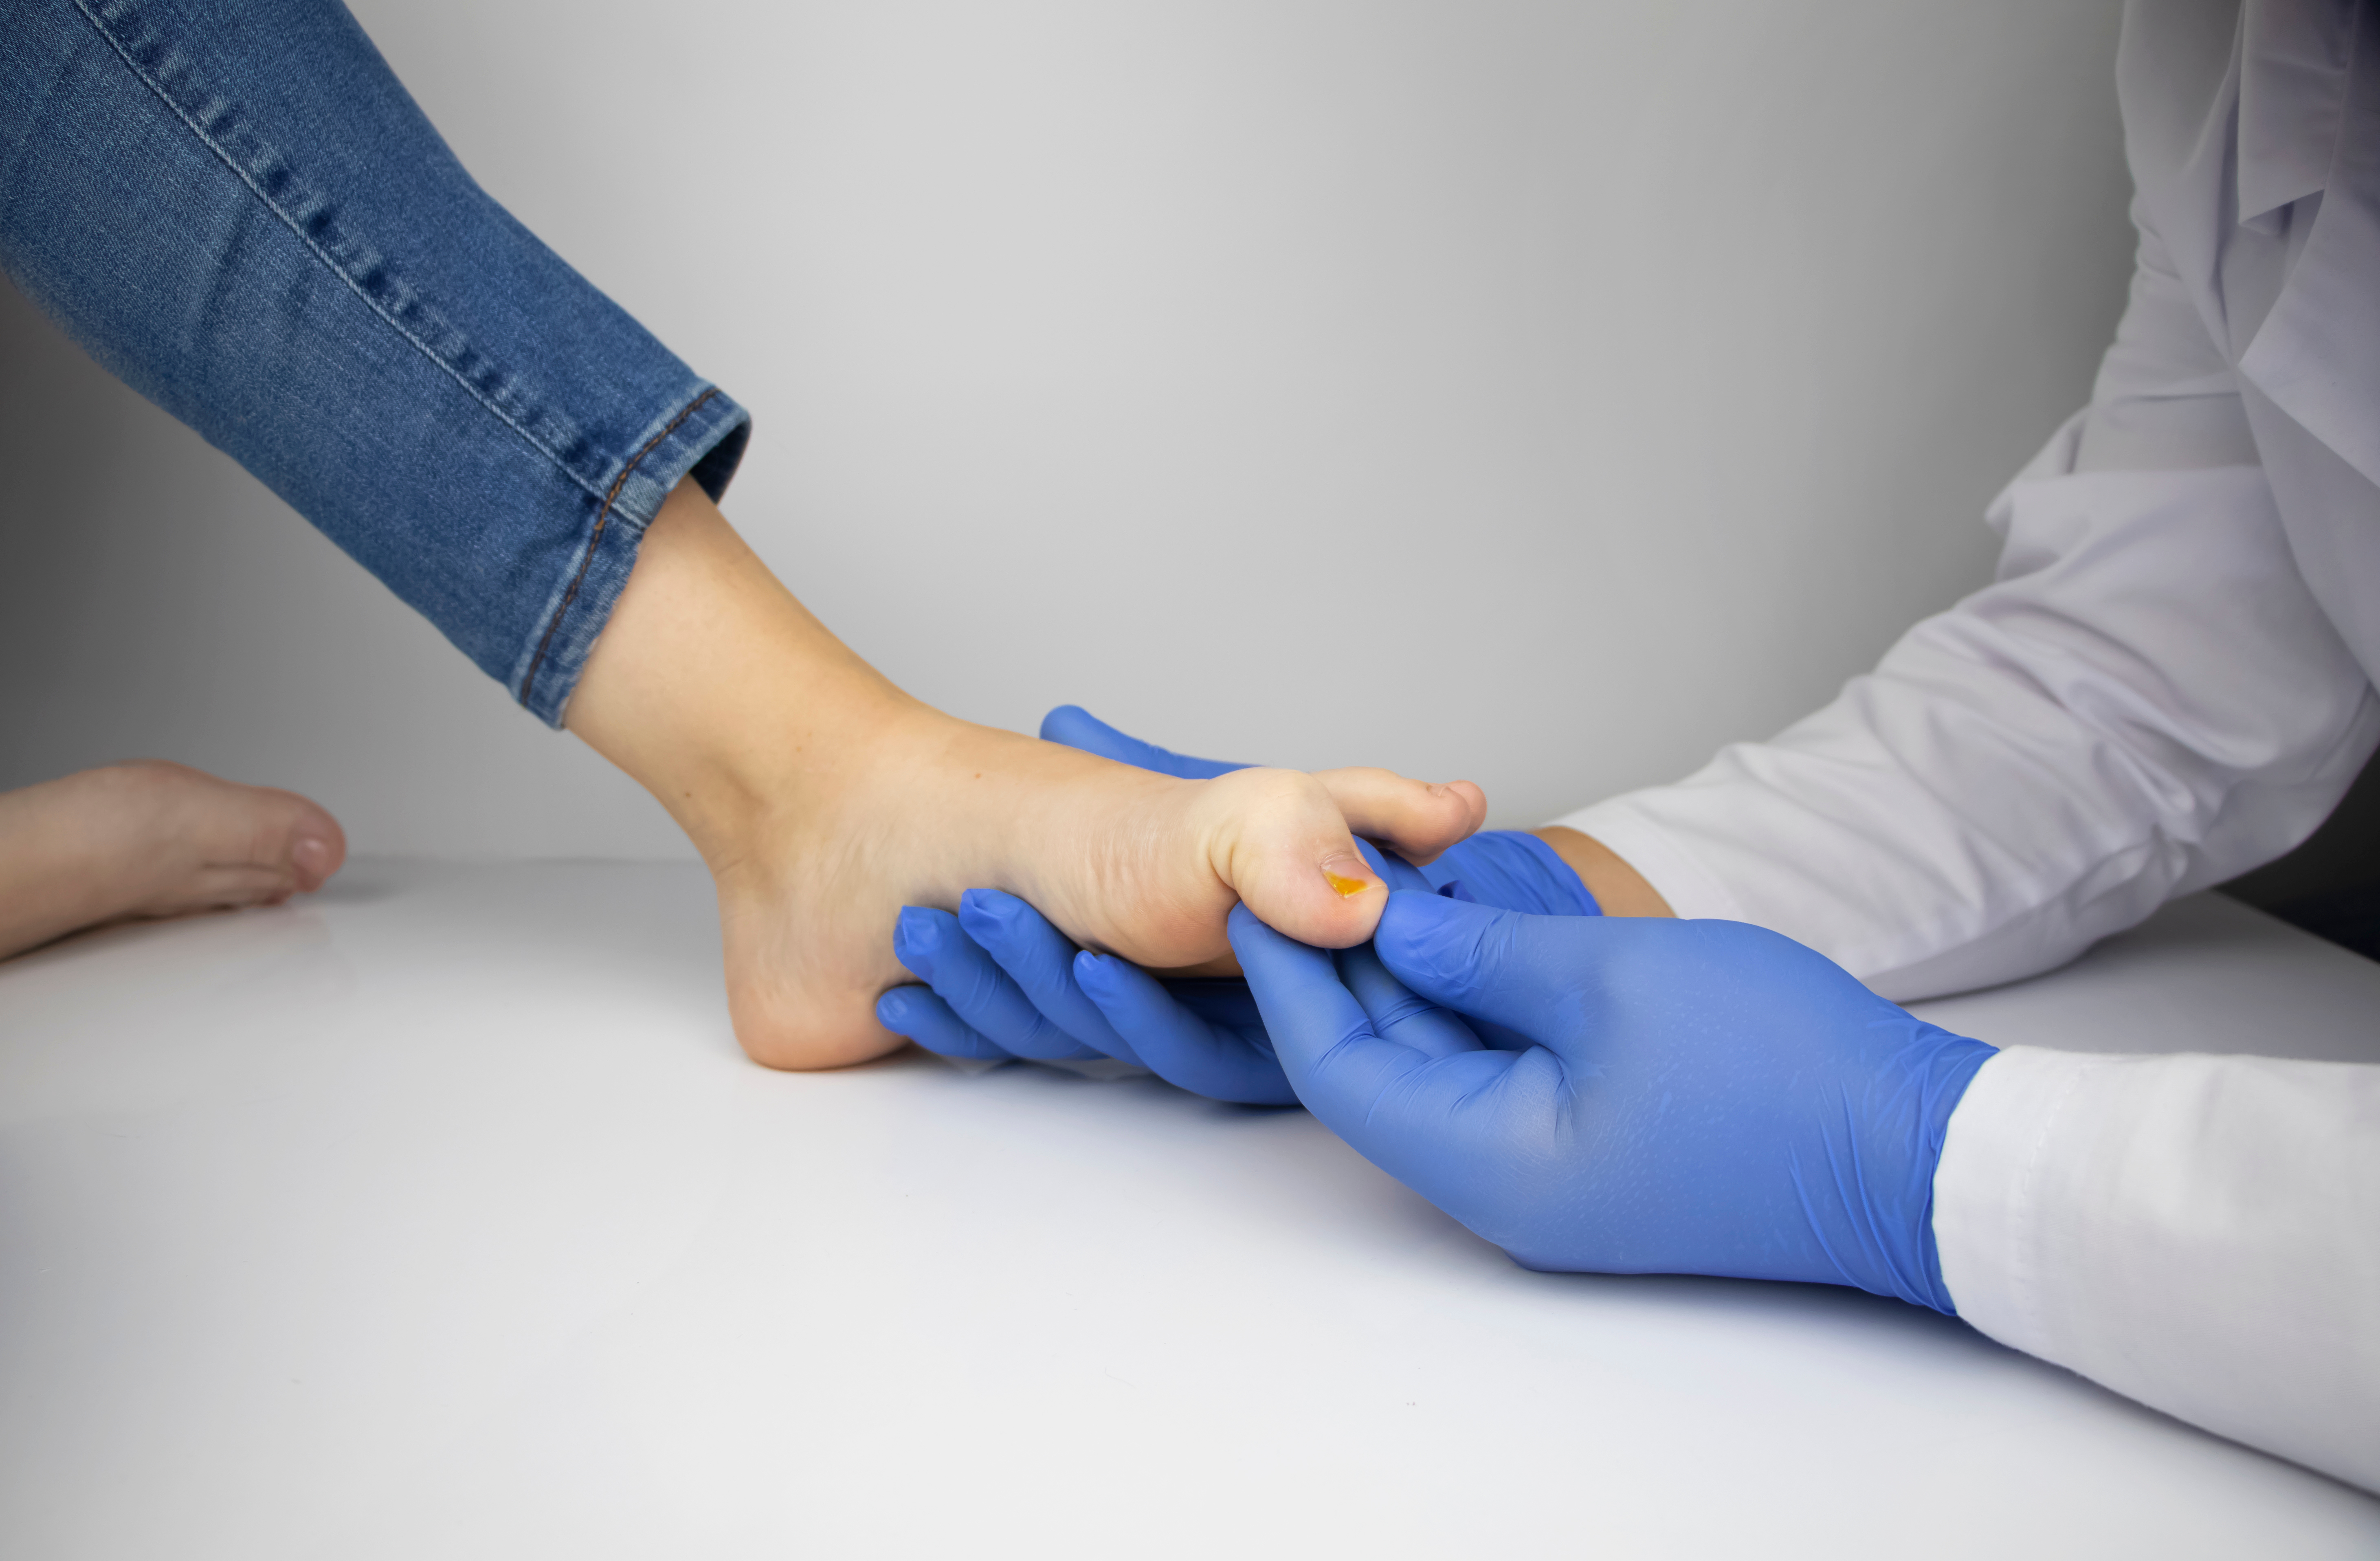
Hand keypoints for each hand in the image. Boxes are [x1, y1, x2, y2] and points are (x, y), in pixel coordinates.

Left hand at [876, 709, 1599, 1100]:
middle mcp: (1178, 951)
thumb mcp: (1210, 817)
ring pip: (1087, 1054)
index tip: (1193, 952)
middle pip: (1182, 1040)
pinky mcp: (1009, 1032)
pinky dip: (962, 1026)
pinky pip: (1011, 1067)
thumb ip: (1316, 842)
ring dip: (1005, 996)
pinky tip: (916, 989)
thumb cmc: (1029, 809)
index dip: (1268, 992)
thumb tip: (1438, 846)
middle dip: (1087, 995)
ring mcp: (1092, 991)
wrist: (841, 807)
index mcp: (1247, 906)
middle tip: (1012, 914)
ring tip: (942, 925)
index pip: (1310, 987)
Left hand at [1228, 892, 1996, 1308]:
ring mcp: (1554, 1178)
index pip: (1342, 1069)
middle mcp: (1507, 1190)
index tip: (1256, 893)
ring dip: (1410, 981)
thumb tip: (1387, 921)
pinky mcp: (1596, 1151)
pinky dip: (1471, 1006)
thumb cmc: (1779, 1069)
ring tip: (1376, 884)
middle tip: (1309, 869)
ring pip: (1442, 1069)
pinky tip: (1460, 935)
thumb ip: (1479, 952)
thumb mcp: (1606, 979)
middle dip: (1342, 969)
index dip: (1292, 976)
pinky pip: (1499, 1077)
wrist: (1915, 1151)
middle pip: (1384, 1070)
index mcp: (1493, 1165)